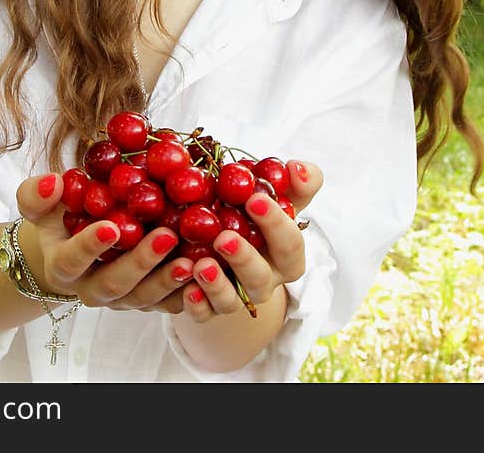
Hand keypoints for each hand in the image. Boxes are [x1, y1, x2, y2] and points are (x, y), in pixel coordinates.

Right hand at [16, 174, 194, 312]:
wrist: (78, 244)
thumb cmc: (63, 216)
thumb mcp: (43, 204)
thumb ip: (37, 194)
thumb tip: (52, 182)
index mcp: (63, 267)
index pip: (72, 261)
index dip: (90, 246)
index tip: (111, 226)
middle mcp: (92, 290)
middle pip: (115, 284)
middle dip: (140, 263)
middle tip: (165, 236)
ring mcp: (123, 300)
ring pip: (145, 298)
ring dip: (168, 281)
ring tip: (191, 261)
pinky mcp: (150, 302)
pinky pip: (170, 303)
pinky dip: (190, 292)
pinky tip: (208, 273)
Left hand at [181, 159, 322, 321]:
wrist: (225, 241)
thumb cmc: (255, 213)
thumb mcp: (277, 195)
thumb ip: (297, 181)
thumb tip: (296, 168)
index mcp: (286, 255)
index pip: (290, 243)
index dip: (276, 224)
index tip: (254, 200)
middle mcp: (263, 280)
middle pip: (260, 278)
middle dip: (244, 258)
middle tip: (223, 237)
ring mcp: (236, 297)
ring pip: (231, 301)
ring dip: (217, 286)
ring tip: (200, 265)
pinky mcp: (208, 308)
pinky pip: (202, 315)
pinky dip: (196, 305)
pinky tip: (186, 290)